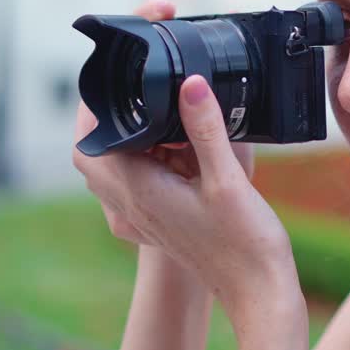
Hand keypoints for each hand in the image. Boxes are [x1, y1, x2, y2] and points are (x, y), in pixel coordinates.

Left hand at [72, 0, 253, 246]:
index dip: (102, 86)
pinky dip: (152, 144)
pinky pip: (137, 169)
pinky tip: (185, 136)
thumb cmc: (244, 244)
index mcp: (134, 189)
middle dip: (119, 100)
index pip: (92, 127)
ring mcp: (139, 209)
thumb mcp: (228, 180)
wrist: (257, 291)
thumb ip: (206, 128)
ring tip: (174, 99)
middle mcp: (127, 200)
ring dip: (137, 123)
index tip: (130, 58)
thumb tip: (190, 81)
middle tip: (151, 70)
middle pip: (97, 136)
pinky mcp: (155, 212)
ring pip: (116, 153)